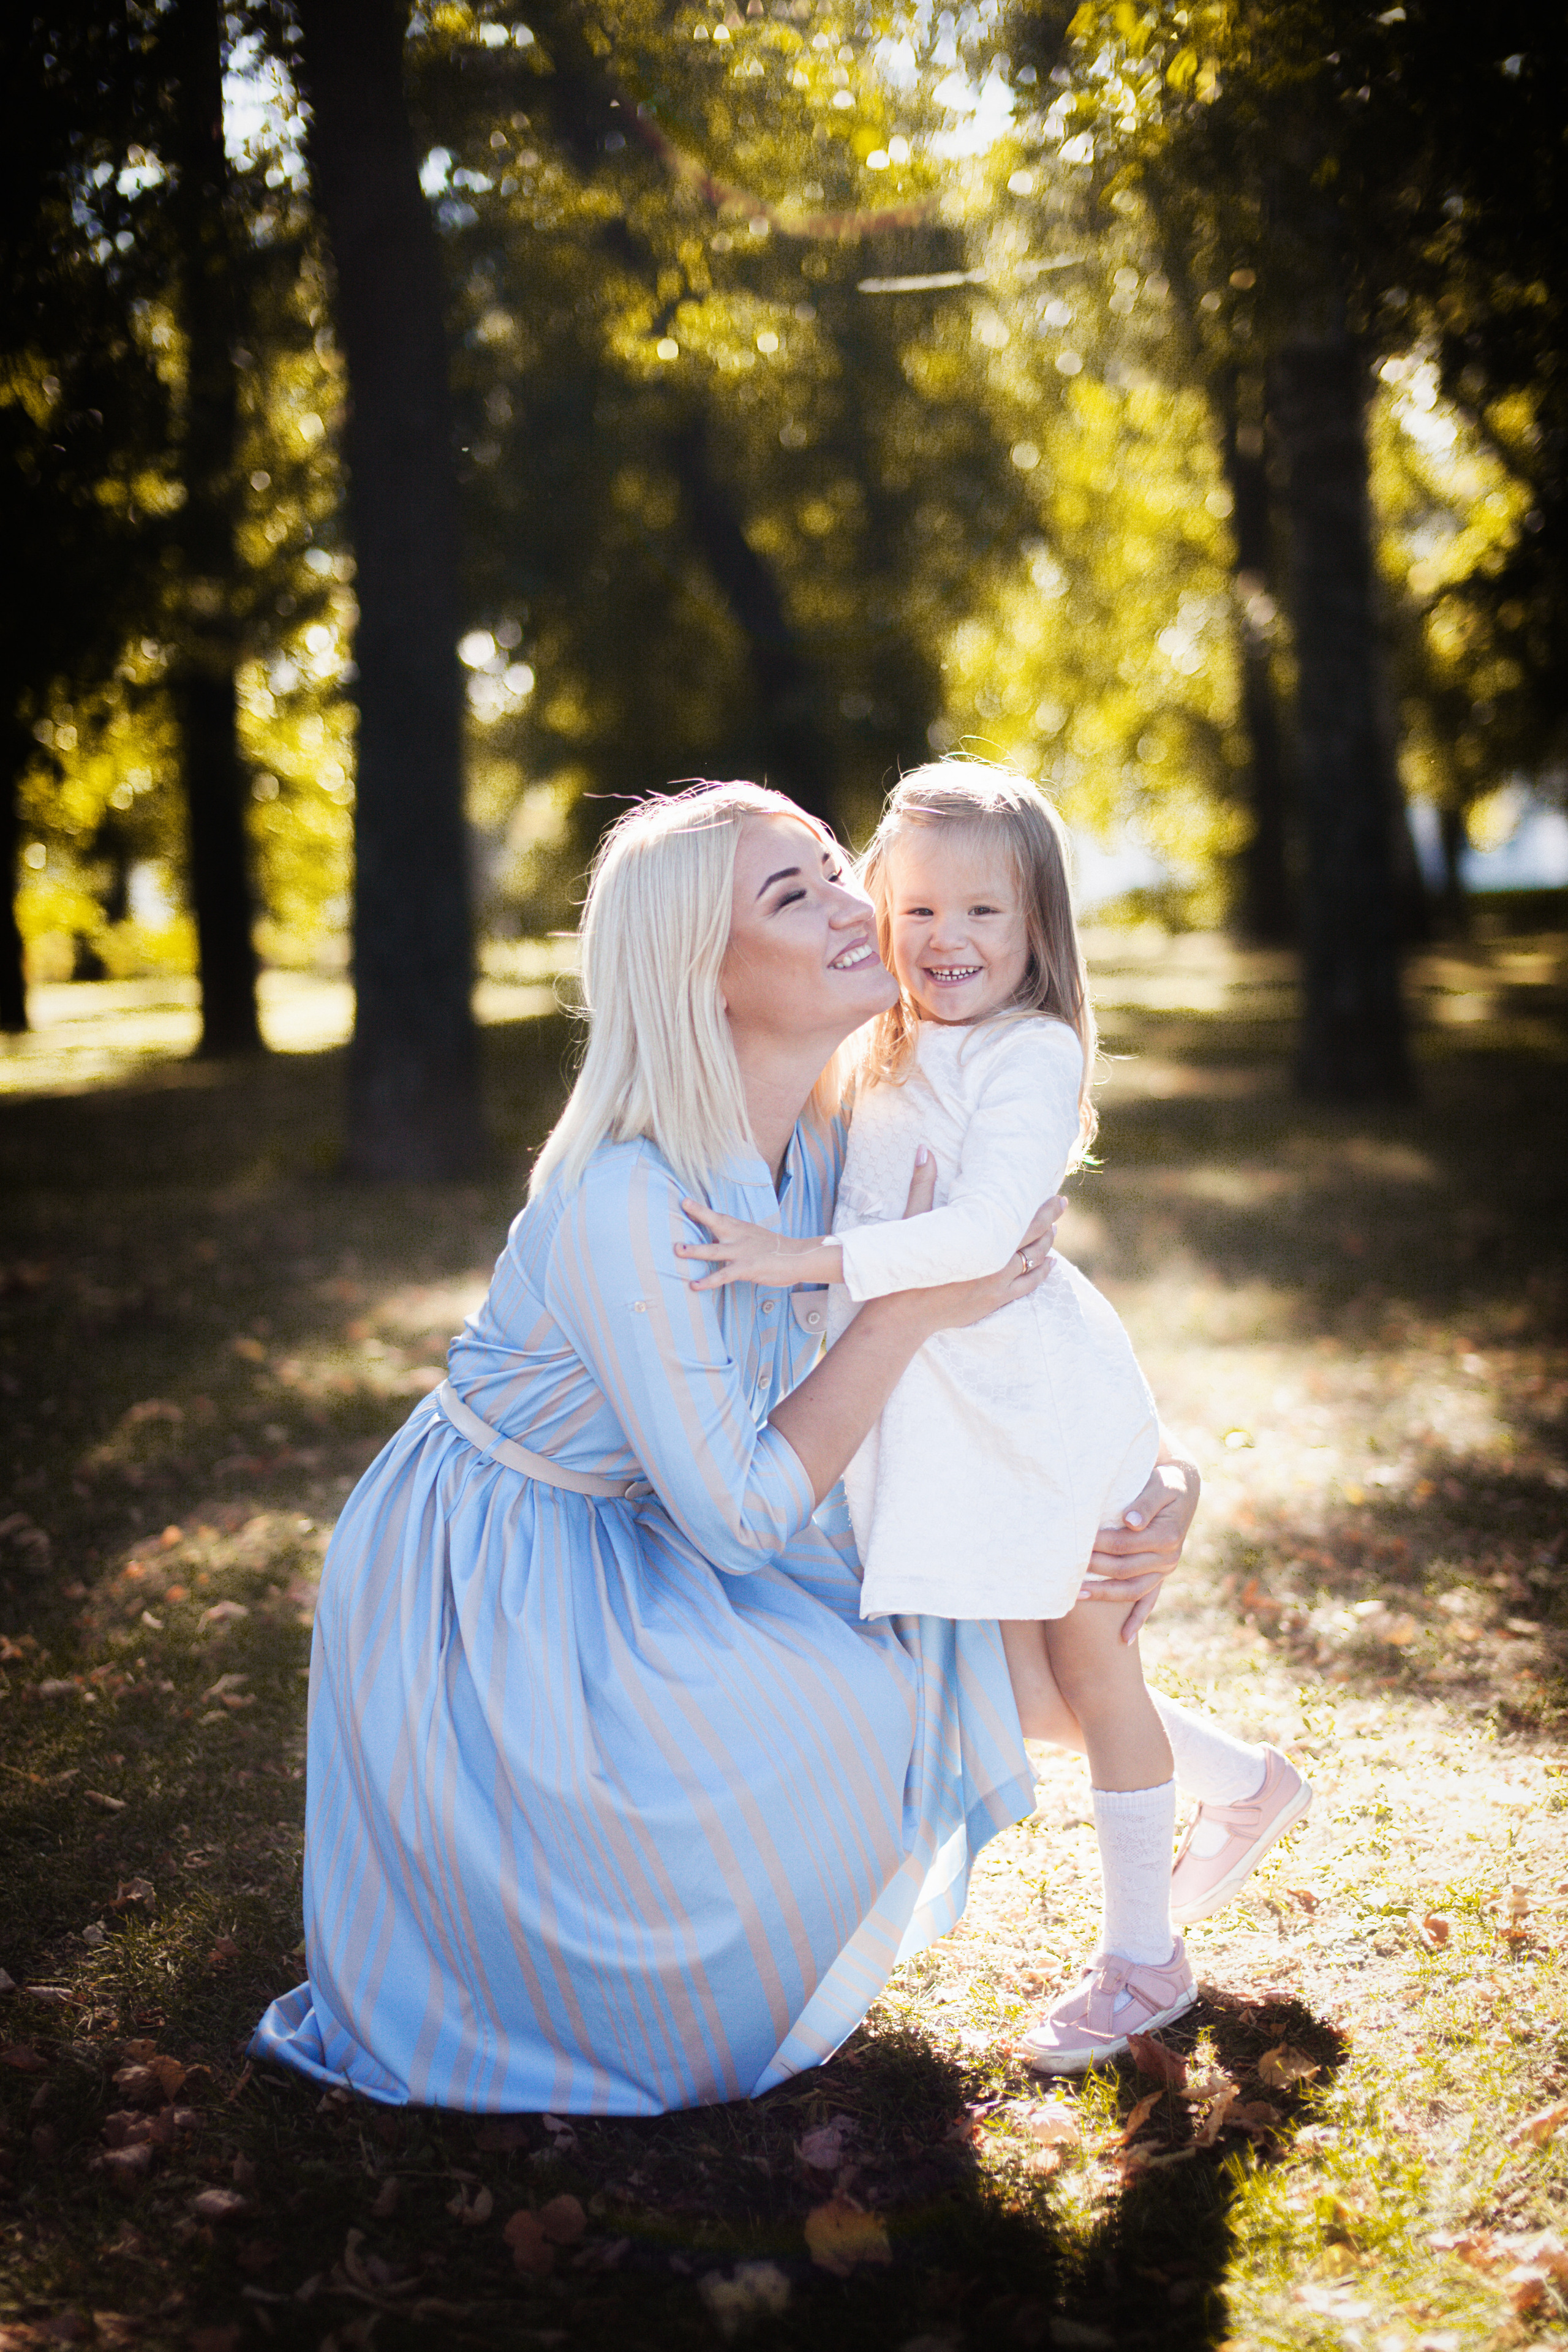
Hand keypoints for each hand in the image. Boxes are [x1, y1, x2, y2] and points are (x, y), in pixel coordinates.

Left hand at [676, 1204, 834, 1288]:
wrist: (798, 1257)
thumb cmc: (773, 1249)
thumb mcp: (752, 1236)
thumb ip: (734, 1237)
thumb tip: (716, 1239)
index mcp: (740, 1227)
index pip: (717, 1215)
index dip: (699, 1209)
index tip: (683, 1201)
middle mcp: (738, 1236)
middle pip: (714, 1224)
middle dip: (696, 1218)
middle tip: (678, 1214)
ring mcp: (741, 1252)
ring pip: (714, 1250)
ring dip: (695, 1251)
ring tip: (679, 1251)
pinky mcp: (746, 1268)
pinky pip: (723, 1275)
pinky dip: (708, 1281)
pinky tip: (694, 1285)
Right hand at [885, 1153, 1066, 1336]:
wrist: (902, 1314)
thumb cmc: (906, 1264)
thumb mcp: (912, 1220)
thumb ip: (922, 1184)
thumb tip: (924, 1150)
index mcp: (981, 1240)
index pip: (1023, 1221)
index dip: (1042, 1209)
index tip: (1055, 1196)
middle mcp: (995, 1263)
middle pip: (1034, 1239)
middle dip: (1050, 1220)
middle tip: (1061, 1204)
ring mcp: (997, 1286)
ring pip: (1034, 1262)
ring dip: (1046, 1245)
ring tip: (1052, 1231)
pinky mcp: (994, 1302)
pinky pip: (1027, 1287)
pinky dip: (1041, 1274)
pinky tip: (1049, 1265)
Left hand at [1077, 1446, 1199, 1643]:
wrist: (1184, 1488)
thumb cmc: (1167, 1482)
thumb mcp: (1161, 1485)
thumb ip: (1146, 1503)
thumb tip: (1130, 1522)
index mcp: (1167, 1536)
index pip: (1126, 1544)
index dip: (1100, 1544)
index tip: (1077, 1541)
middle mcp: (1168, 1558)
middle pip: (1125, 1568)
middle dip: (1095, 1569)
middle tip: (1066, 1568)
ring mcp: (1164, 1570)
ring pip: (1132, 1590)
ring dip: (1104, 1595)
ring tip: (1076, 1596)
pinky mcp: (1160, 1575)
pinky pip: (1148, 1601)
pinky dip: (1137, 1620)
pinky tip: (1123, 1639)